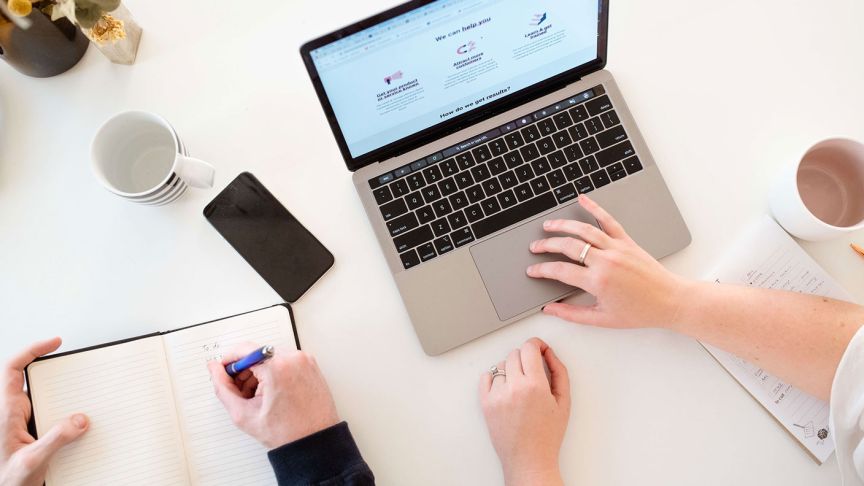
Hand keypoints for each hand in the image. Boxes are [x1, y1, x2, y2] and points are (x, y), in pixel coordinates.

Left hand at [1, 338, 88, 485]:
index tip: (54, 343)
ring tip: (83, 398)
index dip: (32, 350)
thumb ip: (56, 439)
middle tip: (76, 368)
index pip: (14, 370)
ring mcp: (21, 425)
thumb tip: (79, 419)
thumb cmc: (5, 482)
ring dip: (64, 399)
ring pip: (45, 400)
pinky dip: (67, 418)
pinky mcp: (30, 435)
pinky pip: (51, 418)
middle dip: (57, 375)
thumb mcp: (32, 462)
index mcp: (6, 413)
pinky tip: (79, 426)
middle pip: (33, 381)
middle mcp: (12, 415)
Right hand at [208, 344, 339, 448]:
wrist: (315, 441)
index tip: (223, 371)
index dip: (229, 362)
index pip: (244, 350)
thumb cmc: (287, 433)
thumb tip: (214, 369)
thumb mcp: (244, 414)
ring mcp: (304, 360)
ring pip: (270, 357)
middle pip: (256, 354)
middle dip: (244, 371)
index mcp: (277, 367)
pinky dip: (274, 373)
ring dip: (258, 373)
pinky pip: (284, 361)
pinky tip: (271, 393)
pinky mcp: (311, 365)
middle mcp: (293, 358)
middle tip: (240, 393)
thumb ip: (223, 388)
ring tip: (257, 397)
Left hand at [479, 338, 569, 485]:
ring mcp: (497, 395)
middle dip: (525, 357)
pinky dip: (495, 378)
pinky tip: (505, 388)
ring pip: (501, 366)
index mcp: (535, 386)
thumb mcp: (563, 402)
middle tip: (532, 371)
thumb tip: (549, 353)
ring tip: (521, 387)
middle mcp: (514, 388)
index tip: (538, 348)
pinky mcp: (485, 403)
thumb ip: (559, 372)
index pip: (529, 348)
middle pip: (515, 353)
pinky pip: (486, 377)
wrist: (528, 459)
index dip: (536, 344)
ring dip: (512, 370)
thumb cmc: (547, 435)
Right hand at [527, 194, 689, 329]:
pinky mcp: (627, 241)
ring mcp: (617, 248)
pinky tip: (583, 200)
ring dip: (563, 225)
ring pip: (583, 230)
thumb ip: (572, 314)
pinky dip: (594, 208)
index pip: (560, 271)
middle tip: (535, 247)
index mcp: (597, 281)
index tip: (533, 270)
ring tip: (549, 225)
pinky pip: (607, 221)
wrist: (670, 301)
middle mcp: (605, 261)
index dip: (542, 270)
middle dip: (547, 244)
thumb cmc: (640, 312)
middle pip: (567, 246)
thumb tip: (550, 309)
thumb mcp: (602, 319)